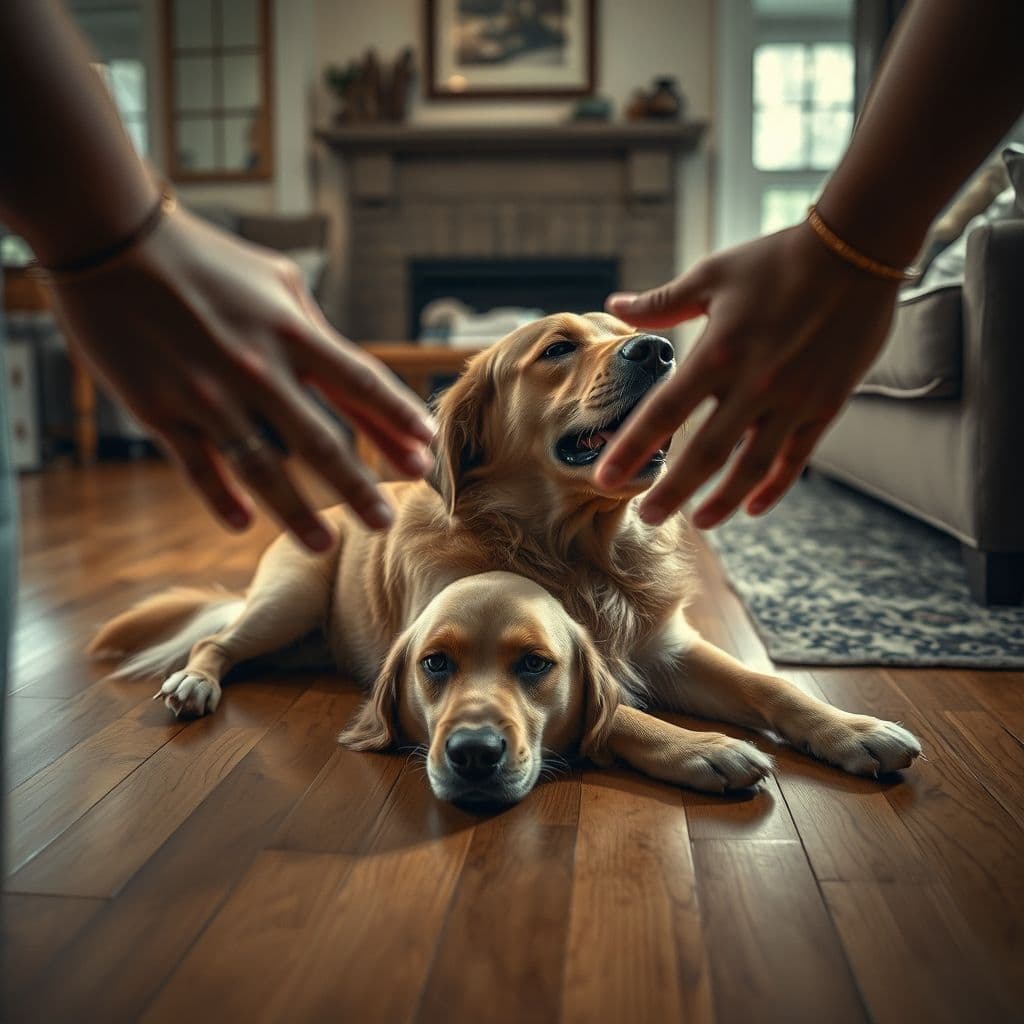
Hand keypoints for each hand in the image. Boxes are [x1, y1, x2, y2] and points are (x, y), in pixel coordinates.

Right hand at [47, 206, 436, 550]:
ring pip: (261, 468)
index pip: (361, 385)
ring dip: (295, 512)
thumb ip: (318, 335)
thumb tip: (358, 385)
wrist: (111, 240)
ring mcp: (207, 394)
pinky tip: (243, 524)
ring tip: (324, 544)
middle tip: (385, 522)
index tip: (427, 451)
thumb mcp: (279, 284)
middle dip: (358, 487)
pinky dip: (221, 499)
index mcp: (292, 332)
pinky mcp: (158, 410)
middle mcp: (257, 368)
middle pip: (321, 442)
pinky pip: (198, 468)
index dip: (398, 420)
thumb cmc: (209, 261)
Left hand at [595, 223, 901, 527]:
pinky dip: (774, 486)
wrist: (856, 250)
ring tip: (700, 522)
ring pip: (752, 467)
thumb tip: (616, 306)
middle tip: (648, 517)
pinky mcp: (825, 405)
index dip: (632, 449)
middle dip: (673, 491)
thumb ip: (662, 302)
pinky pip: (796, 458)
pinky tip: (753, 507)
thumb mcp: (712, 275)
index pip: (664, 412)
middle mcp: (754, 384)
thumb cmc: (776, 259)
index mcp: (718, 352)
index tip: (606, 478)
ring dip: (724, 500)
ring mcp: (793, 400)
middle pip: (705, 453)